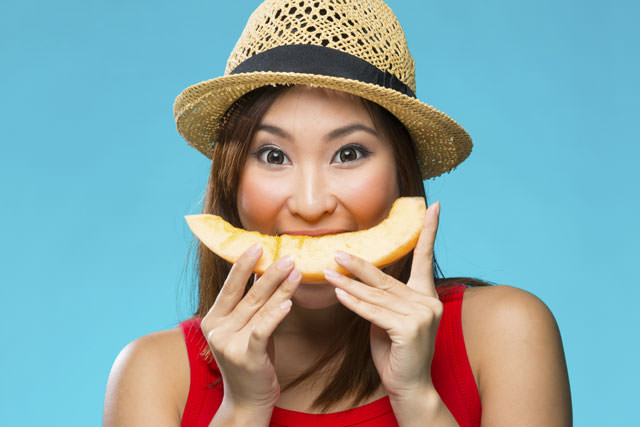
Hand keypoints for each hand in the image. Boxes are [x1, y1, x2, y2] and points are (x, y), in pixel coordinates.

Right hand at [201, 244, 301, 412]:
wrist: (247, 399)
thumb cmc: (250, 357)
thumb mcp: (246, 327)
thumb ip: (251, 303)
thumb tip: (264, 270)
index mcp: (213, 319)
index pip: (230, 287)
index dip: (244, 266)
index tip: (258, 246)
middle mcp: (217, 329)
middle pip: (248, 295)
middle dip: (269, 273)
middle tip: (287, 256)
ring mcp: (229, 344)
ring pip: (259, 309)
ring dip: (281, 288)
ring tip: (296, 271)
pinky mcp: (246, 357)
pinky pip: (262, 331)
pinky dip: (275, 316)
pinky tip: (288, 303)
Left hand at [322, 201, 442, 399]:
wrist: (409, 387)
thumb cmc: (397, 354)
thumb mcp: (389, 321)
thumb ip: (382, 301)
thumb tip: (358, 284)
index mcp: (426, 296)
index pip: (426, 258)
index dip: (429, 231)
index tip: (434, 206)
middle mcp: (428, 301)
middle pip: (386, 279)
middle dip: (359, 265)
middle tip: (336, 251)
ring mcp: (421, 315)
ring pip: (376, 295)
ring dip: (348, 284)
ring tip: (327, 271)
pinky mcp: (409, 329)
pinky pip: (373, 312)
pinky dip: (354, 303)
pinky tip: (338, 293)